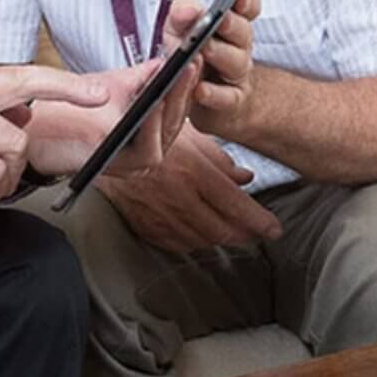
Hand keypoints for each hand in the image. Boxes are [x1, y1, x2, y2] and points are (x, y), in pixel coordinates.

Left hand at [24, 1, 201, 179]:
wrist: (35, 131)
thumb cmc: (69, 110)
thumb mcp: (115, 85)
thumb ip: (144, 75)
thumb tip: (170, 58)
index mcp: (149, 132)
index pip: (176, 106)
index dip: (188, 82)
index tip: (196, 57)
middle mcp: (147, 151)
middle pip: (176, 120)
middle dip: (185, 89)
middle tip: (192, 64)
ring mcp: (136, 163)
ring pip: (166, 136)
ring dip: (173, 105)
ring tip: (179, 77)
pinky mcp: (120, 168)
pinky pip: (147, 149)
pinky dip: (152, 124)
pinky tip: (154, 101)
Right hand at [98, 122, 282, 251]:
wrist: (102, 147)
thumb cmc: (145, 133)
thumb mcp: (187, 135)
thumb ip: (220, 159)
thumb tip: (245, 178)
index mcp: (193, 173)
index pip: (237, 207)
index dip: (260, 222)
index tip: (274, 229)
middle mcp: (179, 199)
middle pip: (223, 231)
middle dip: (245, 235)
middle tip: (257, 233)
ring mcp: (162, 216)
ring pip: (203, 240)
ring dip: (221, 238)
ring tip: (232, 232)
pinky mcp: (147, 226)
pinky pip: (178, 244)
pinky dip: (195, 241)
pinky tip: (200, 233)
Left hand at [174, 0, 259, 139]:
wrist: (204, 102)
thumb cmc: (192, 58)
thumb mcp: (179, 30)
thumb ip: (182, 14)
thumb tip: (188, 9)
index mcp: (230, 24)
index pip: (247, 7)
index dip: (246, 0)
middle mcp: (239, 47)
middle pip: (242, 32)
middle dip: (231, 24)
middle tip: (219, 19)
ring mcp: (237, 75)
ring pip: (236, 62)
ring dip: (220, 54)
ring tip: (202, 49)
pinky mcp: (231, 102)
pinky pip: (226, 97)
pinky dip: (213, 93)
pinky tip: (200, 89)